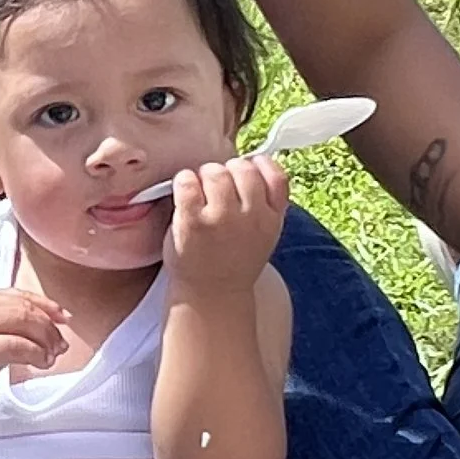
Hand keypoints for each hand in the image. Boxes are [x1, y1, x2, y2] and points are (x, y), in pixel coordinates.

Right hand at [0, 289, 69, 412]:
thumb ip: (8, 325)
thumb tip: (51, 327)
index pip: (20, 295)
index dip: (47, 305)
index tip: (64, 318)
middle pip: (26, 308)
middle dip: (50, 327)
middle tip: (61, 346)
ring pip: (25, 322)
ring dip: (46, 340)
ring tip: (50, 357)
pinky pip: (17, 345)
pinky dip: (36, 354)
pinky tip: (40, 363)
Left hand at [162, 155, 287, 299]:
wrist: (211, 296)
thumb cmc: (233, 260)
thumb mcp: (264, 234)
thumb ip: (266, 203)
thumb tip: (254, 162)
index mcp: (272, 219)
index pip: (276, 176)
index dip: (259, 166)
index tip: (246, 171)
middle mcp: (251, 217)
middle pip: (242, 168)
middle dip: (226, 172)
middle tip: (216, 189)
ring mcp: (222, 219)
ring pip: (214, 172)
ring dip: (203, 177)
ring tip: (200, 195)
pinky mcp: (192, 222)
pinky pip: (187, 181)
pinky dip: (183, 182)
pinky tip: (184, 197)